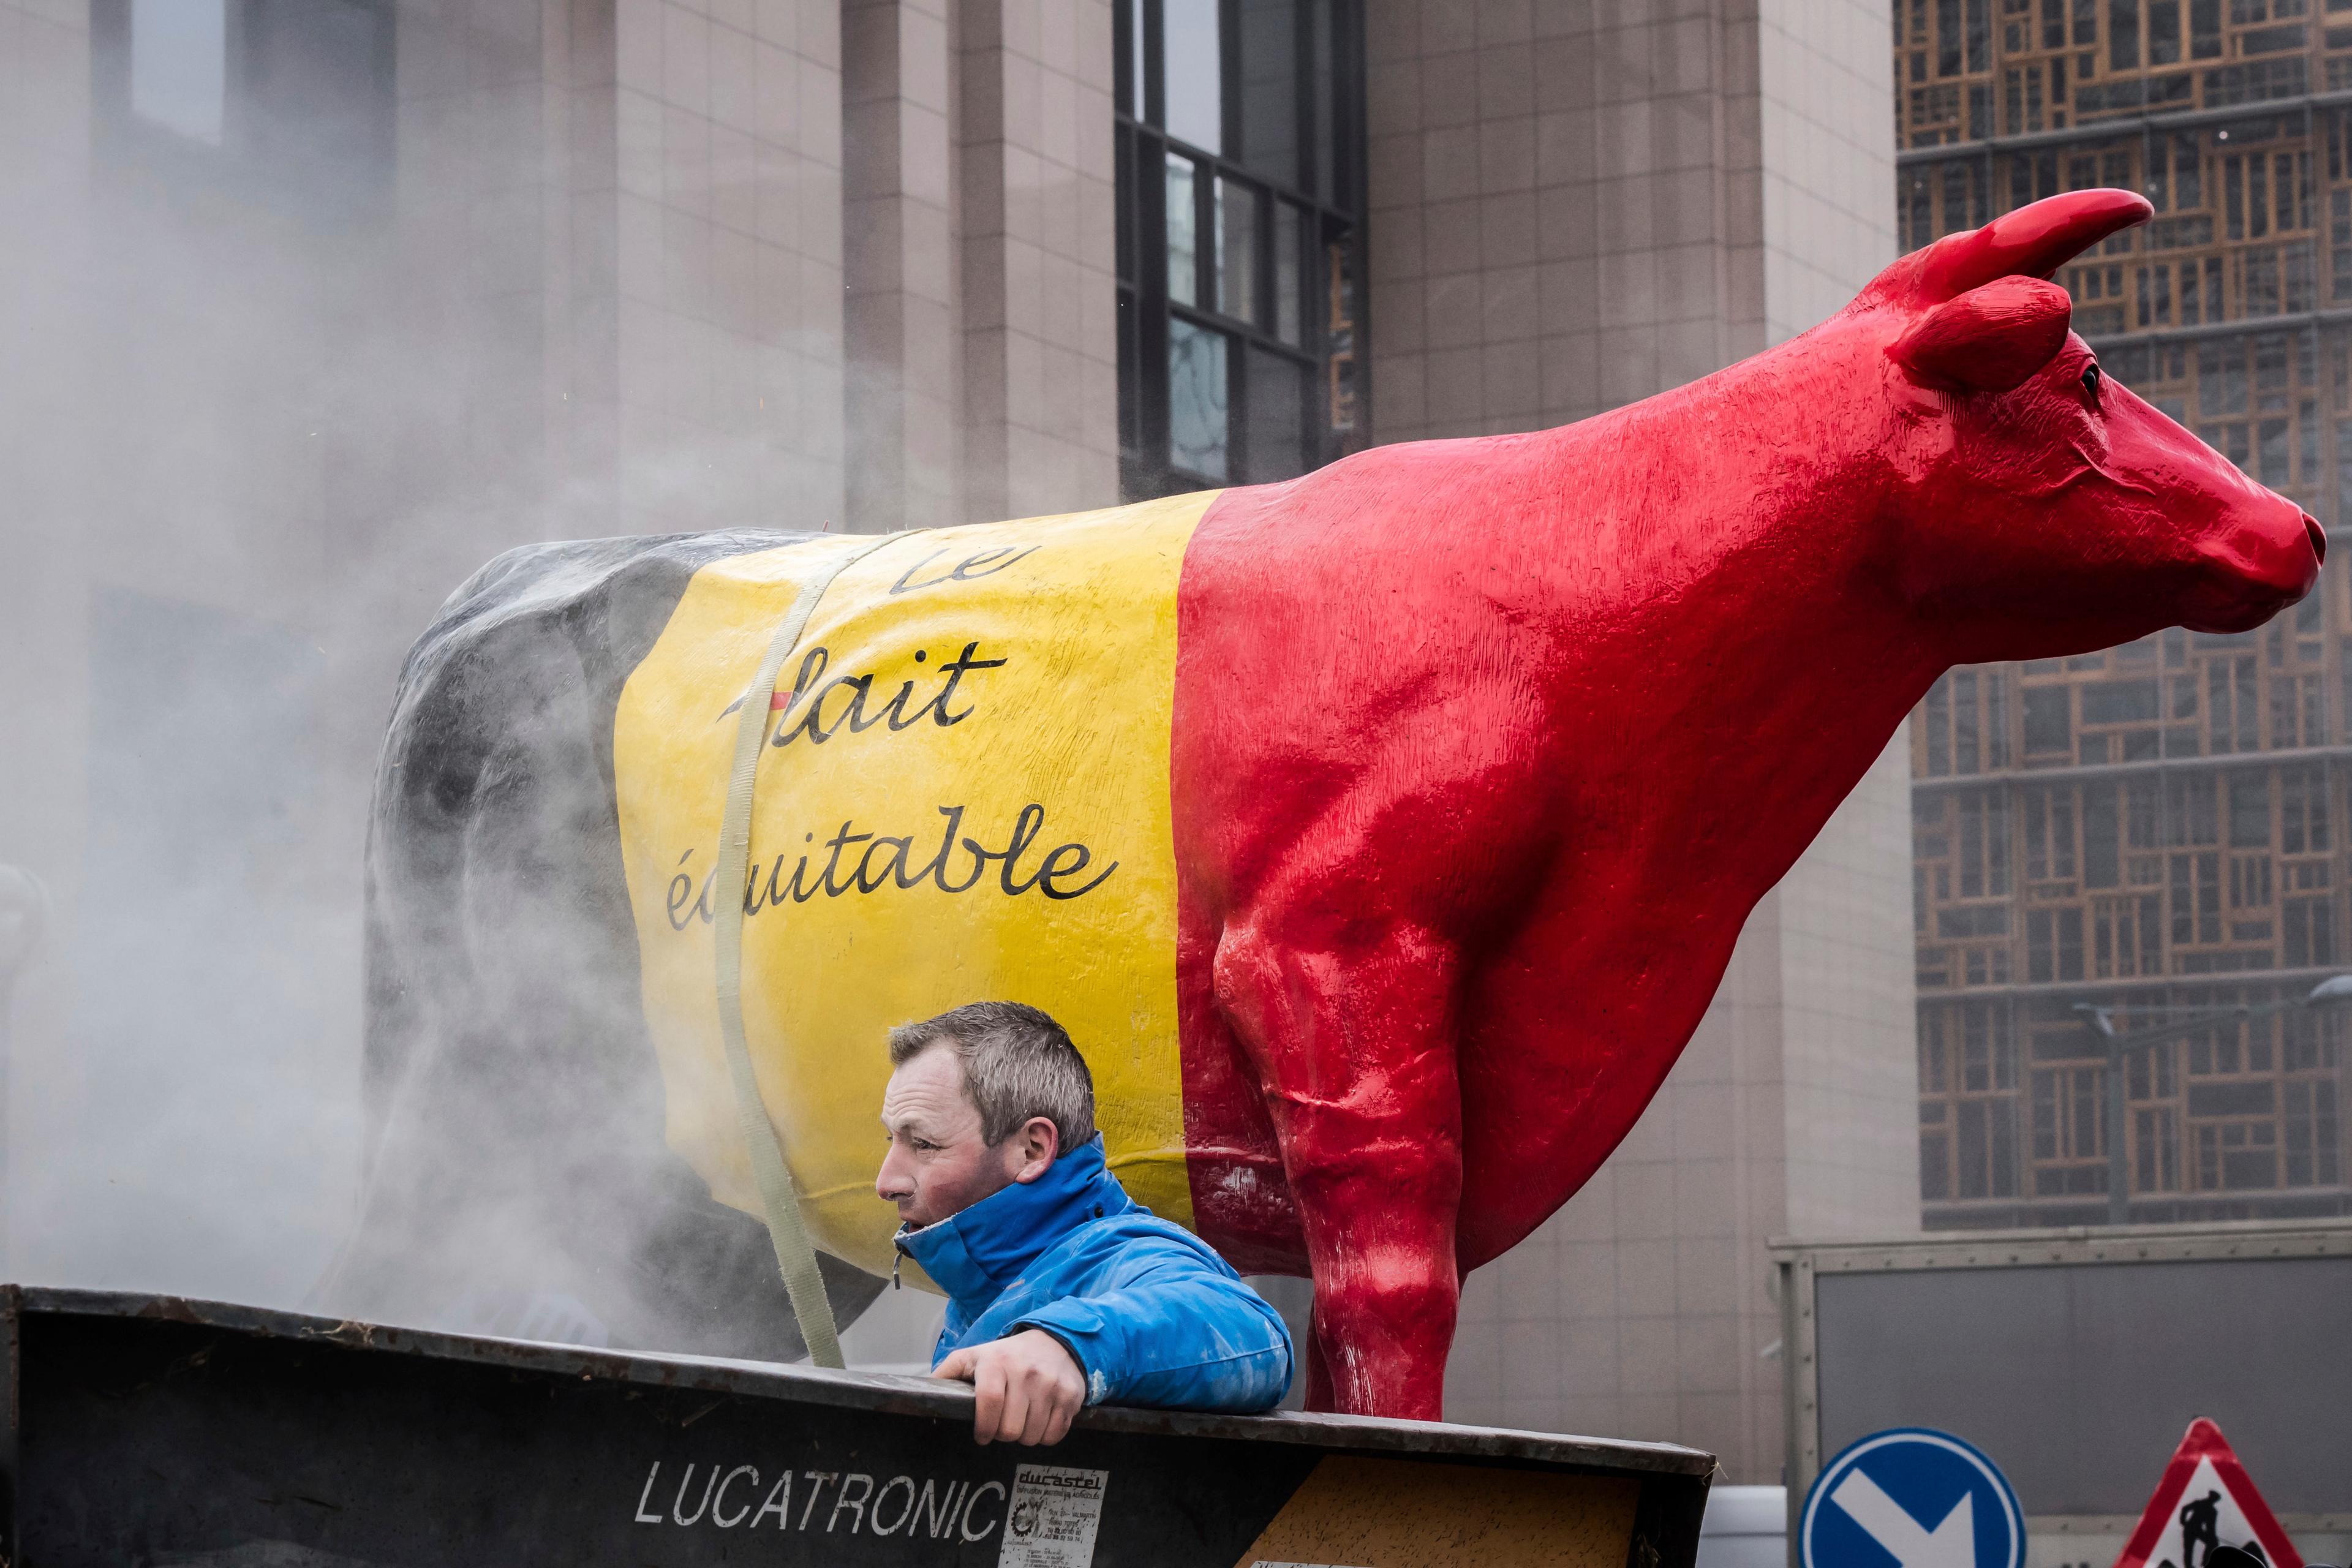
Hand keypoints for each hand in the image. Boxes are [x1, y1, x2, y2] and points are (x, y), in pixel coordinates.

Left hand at [931, 1329, 1084, 1445]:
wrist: (1056, 1340)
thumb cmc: (1008, 1355)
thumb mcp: (975, 1355)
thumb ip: (948, 1372)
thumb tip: (920, 1393)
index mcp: (997, 1362)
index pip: (989, 1402)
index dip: (984, 1427)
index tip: (982, 1436)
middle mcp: (1026, 1372)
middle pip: (1010, 1429)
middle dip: (1003, 1434)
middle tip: (1002, 1426)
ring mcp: (1051, 1384)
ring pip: (1033, 1435)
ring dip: (1024, 1436)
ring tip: (1020, 1421)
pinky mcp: (1071, 1395)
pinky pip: (1055, 1434)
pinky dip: (1045, 1436)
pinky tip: (1039, 1421)